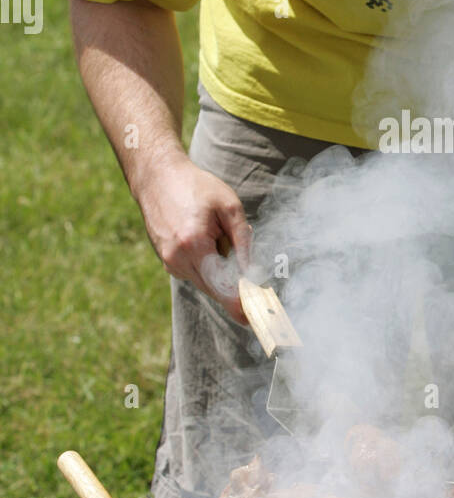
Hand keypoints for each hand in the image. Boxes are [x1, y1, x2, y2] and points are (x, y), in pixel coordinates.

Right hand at [136, 156, 252, 323]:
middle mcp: (178, 259)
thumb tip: (252, 272)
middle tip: (252, 289)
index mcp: (194, 245)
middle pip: (213, 288)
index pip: (220, 286)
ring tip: (218, 235)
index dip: (237, 304)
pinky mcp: (167, 262)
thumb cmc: (196, 187)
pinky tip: (206, 239)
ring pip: (205, 281)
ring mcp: (169, 262)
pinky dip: (208, 265)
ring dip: (220, 271)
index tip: (250, 319)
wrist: (157, 178)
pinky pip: (195, 272)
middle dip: (234, 289)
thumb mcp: (229, 207)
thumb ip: (243, 240)